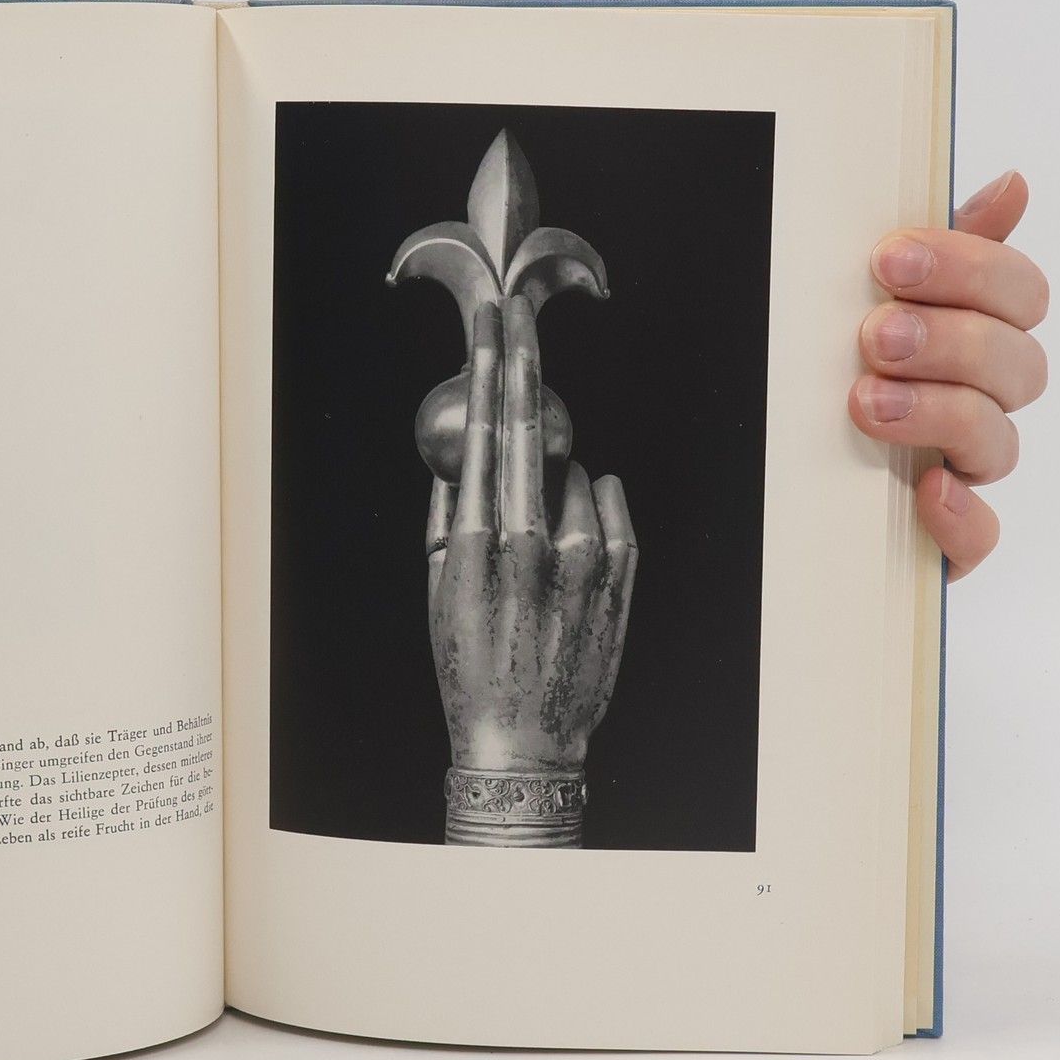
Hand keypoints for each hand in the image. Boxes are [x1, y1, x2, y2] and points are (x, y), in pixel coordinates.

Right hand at [427, 297, 635, 840]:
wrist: (526, 743)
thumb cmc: (470, 668)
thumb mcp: (438, 593)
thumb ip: (448, 518)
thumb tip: (460, 458)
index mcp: (477, 543)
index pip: (482, 434)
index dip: (486, 371)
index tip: (489, 325)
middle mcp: (533, 541)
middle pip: (528, 428)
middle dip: (520, 363)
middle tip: (515, 316)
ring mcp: (584, 556)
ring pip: (572, 473)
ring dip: (553, 484)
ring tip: (537, 548)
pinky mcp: (620, 575)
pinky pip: (609, 506)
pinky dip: (592, 510)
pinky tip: (570, 546)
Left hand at [852, 171, 1046, 577]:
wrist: (756, 471)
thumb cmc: (821, 367)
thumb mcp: (858, 298)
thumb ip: (935, 245)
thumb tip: (1011, 186)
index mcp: (971, 331)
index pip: (1017, 292)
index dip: (968, 268)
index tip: (889, 257)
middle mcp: (976, 398)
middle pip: (1017, 364)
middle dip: (950, 340)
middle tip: (876, 334)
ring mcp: (961, 467)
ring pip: (995, 441)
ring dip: (939, 412)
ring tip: (868, 402)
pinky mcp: (942, 534)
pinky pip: (978, 536)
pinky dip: (959, 515)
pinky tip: (926, 490)